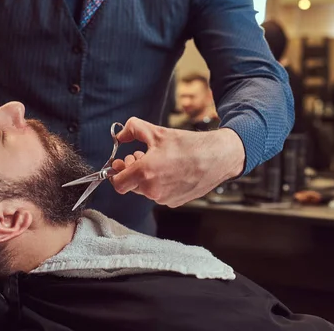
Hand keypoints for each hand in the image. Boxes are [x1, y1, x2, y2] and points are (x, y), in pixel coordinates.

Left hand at [110, 117, 245, 207]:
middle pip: (131, 185)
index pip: (117, 183)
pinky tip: (171, 170)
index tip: (120, 164)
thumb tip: (121, 134)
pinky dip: (161, 184)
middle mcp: (153, 190)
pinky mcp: (176, 202)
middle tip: (139, 155)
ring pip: (146, 190)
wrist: (217, 158)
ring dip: (147, 177)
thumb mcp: (158, 132)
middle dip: (132, 171)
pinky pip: (160, 194)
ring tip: (159, 161)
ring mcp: (165, 198)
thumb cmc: (189, 146)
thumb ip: (133, 130)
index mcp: (145, 173)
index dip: (116, 173)